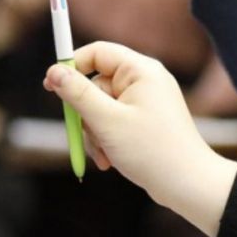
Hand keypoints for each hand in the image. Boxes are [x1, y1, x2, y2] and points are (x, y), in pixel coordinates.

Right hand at [43, 42, 236, 236]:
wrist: (187, 184)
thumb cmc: (151, 150)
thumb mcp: (106, 121)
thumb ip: (78, 94)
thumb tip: (54, 71)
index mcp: (141, 70)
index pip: (98, 52)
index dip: (71, 65)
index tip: (49, 86)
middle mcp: (146, 81)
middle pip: (95, 85)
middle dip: (85, 114)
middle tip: (80, 133)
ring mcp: (146, 101)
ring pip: (101, 109)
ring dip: (95, 133)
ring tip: (105, 155)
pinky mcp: (145, 121)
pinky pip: (113, 123)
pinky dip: (106, 140)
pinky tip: (110, 161)